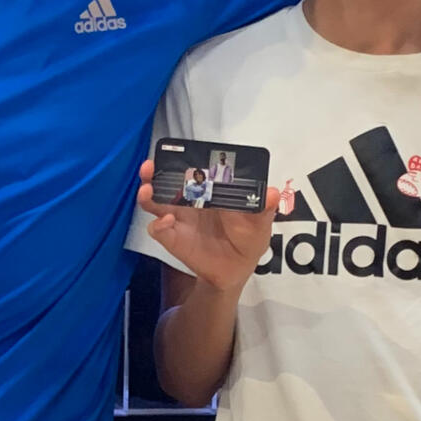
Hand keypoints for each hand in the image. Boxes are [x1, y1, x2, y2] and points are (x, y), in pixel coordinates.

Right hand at [135, 161, 292, 292]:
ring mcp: (178, 218)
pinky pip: (158, 230)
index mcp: (208, 189)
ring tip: (147, 191)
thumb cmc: (248, 238)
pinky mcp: (173, 238)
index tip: (177, 152)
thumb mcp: (259, 222)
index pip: (191, 169)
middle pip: (163, 181)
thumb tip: (273, 193)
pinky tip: (166, 222)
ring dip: (148, 195)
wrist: (237, 268)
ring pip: (154, 202)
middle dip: (154, 171)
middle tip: (150, 166)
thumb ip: (264, 208)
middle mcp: (188, 199)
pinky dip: (159, 225)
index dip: (181, 159)